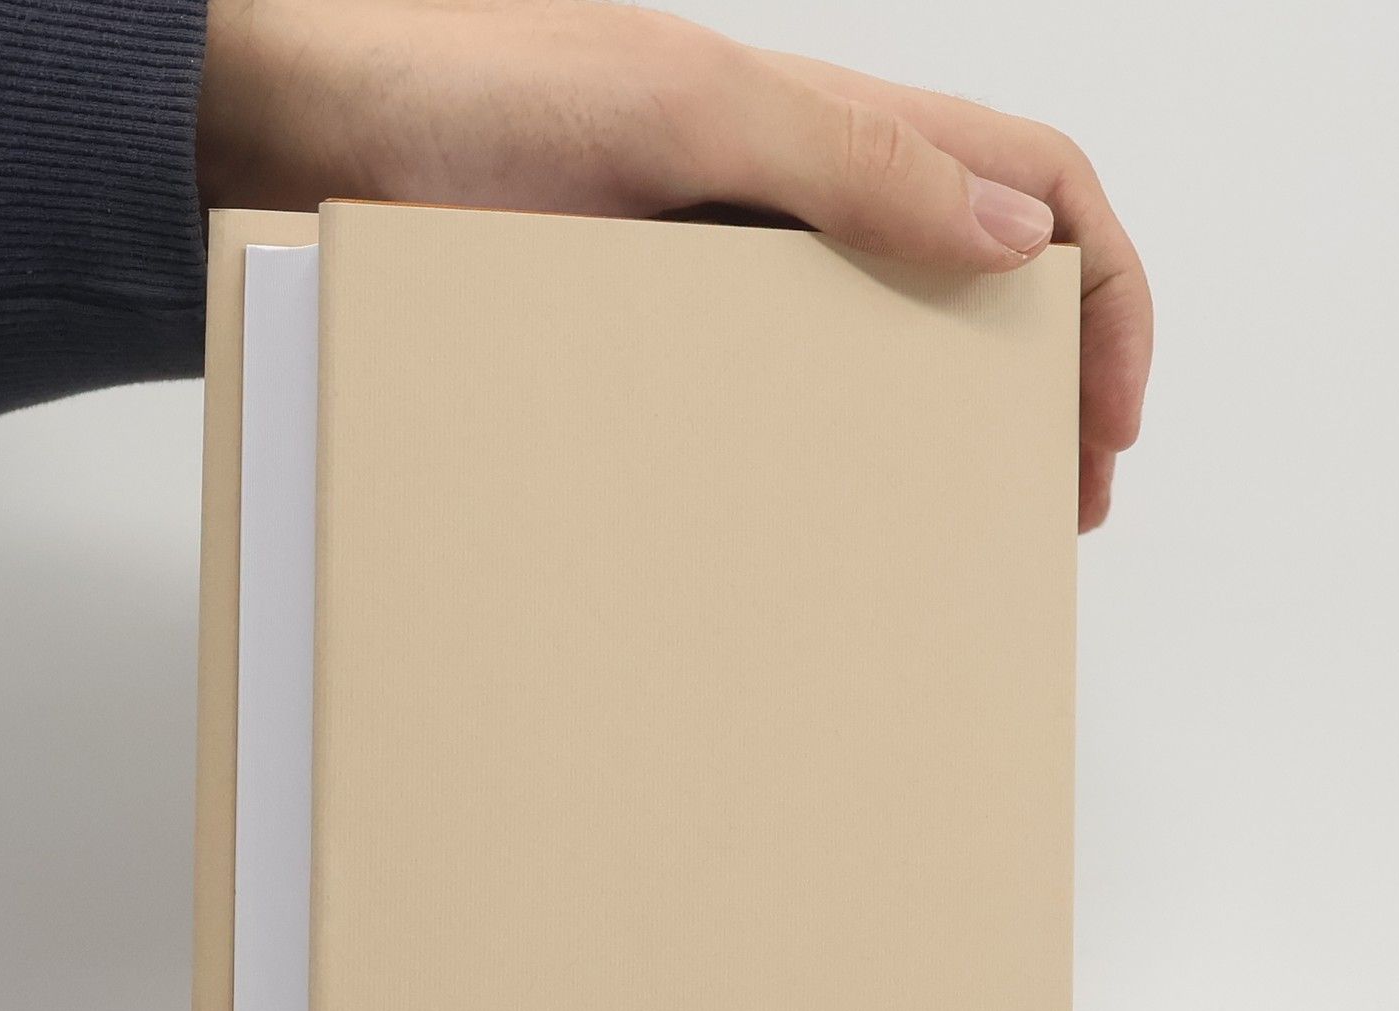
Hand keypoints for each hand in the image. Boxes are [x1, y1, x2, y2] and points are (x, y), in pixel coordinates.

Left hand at [199, 0, 1151, 528]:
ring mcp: (712, 271)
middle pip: (977, 275)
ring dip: (942, 429)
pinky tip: (821, 514)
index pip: (1034, 176)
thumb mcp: (678, 107)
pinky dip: (825, 449)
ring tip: (957, 529)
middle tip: (1057, 507)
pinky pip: (762, 391)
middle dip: (1048, 382)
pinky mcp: (637, 333)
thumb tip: (1021, 235)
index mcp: (824, 121)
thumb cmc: (457, 94)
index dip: (1108, 290)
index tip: (1111, 419)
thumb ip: (850, 158)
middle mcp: (784, 195)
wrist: (287, 134)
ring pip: (877, 344)